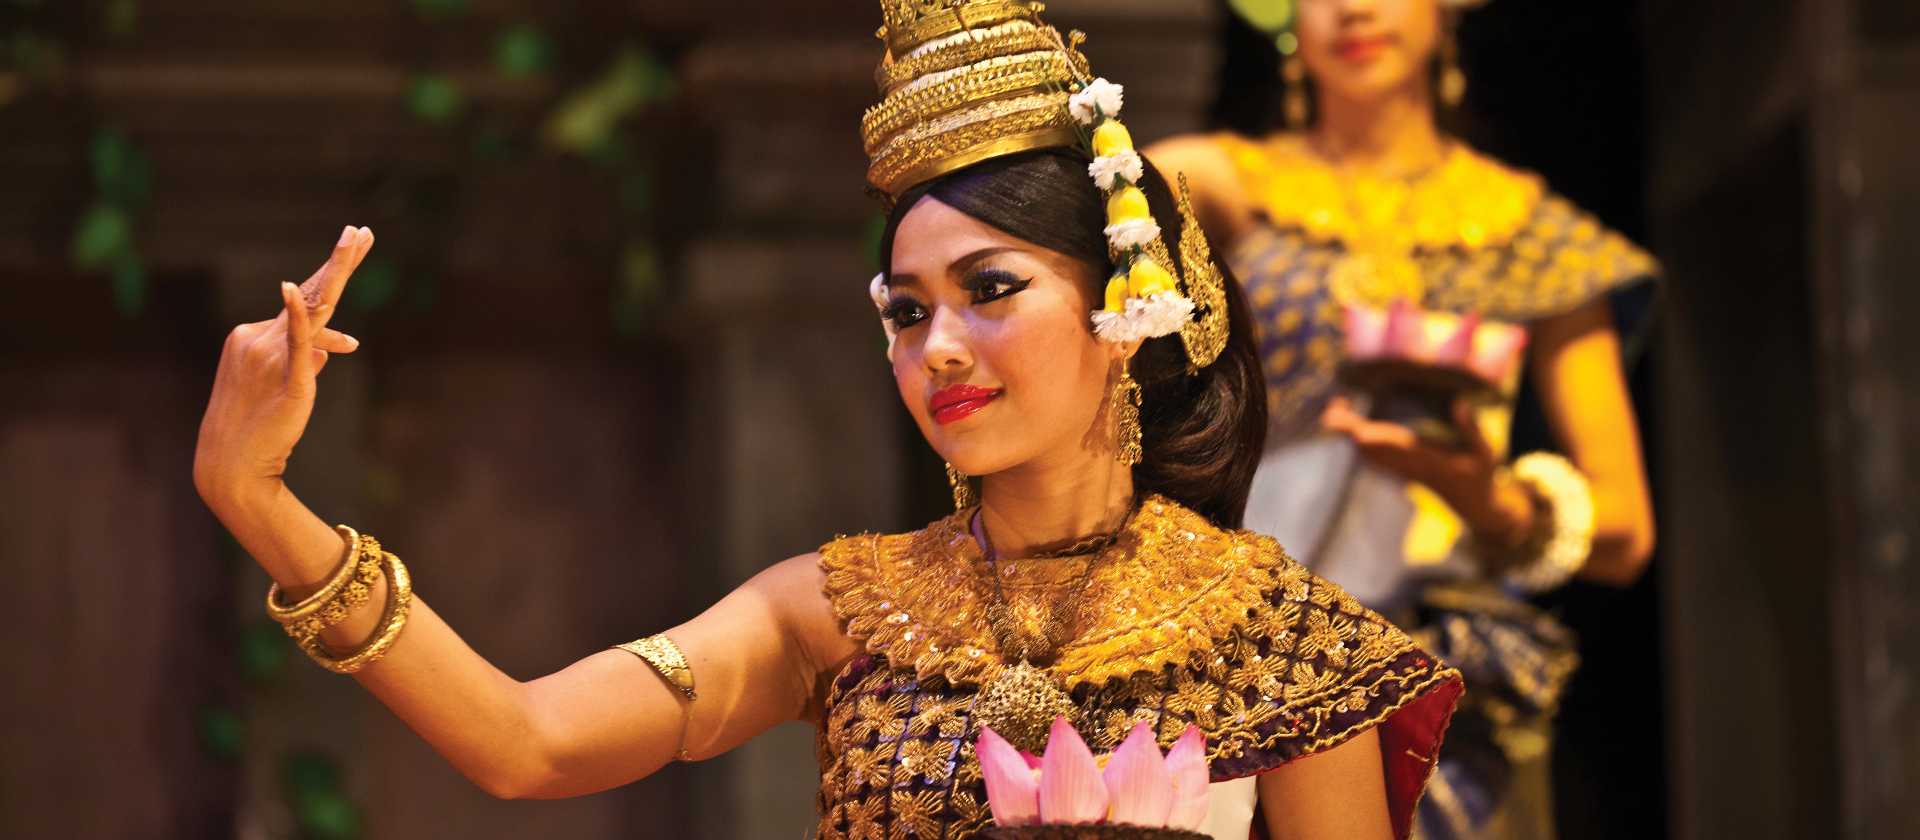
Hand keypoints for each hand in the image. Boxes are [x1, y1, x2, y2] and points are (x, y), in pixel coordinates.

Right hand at [194, 226, 373, 519]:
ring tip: (357, 240)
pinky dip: (297, 317)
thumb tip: (330, 349)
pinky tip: (291, 290)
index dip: (329, 273)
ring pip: (314, 309)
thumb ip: (304, 360)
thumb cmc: (257, 428)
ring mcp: (271, 354)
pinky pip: (296, 341)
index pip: (302, 302)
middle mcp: (258, 337)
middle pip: (308, 292)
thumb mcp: (284, 386)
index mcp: (253, 336)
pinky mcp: (287, 376)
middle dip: (339, 260)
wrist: (233, 464)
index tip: (352, 245)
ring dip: (336, 270)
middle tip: (362, 231)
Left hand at [1320, 394, 1534, 547]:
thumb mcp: (1485, 453)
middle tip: (1337, 402)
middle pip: (1369, 448)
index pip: (1389, 445)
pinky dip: (1360, 441)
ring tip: (1339, 406)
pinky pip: (1373, 457)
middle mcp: (1408, 465)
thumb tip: (1459, 403)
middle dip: (1349, 428)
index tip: (1354, 423)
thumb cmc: (1481, 478)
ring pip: (1367, 453)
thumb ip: (1471, 429)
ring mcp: (1402, 470)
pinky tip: (1354, 425)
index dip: (1366, 434)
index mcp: (1425, 460)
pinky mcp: (1401, 471)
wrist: (1474, 508)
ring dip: (1351, 432)